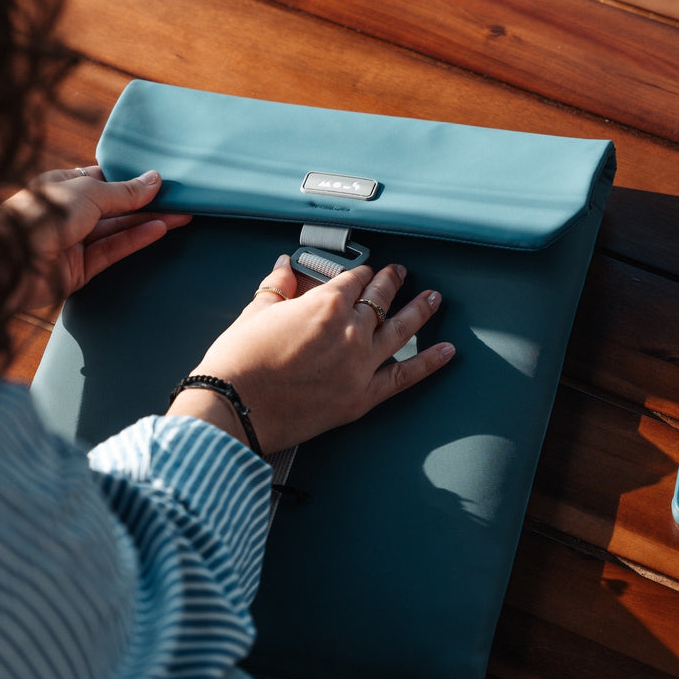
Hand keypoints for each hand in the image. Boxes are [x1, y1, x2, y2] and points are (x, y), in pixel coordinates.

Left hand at [0, 166, 189, 359]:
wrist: (6, 265)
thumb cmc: (38, 217)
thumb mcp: (88, 194)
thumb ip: (125, 191)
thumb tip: (156, 179)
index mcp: (63, 185)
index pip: (104, 178)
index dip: (132, 177)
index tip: (164, 176)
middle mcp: (70, 212)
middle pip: (117, 205)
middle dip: (148, 201)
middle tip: (184, 197)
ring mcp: (76, 241)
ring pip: (120, 228)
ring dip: (151, 220)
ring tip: (185, 214)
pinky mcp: (81, 268)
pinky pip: (115, 250)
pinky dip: (138, 239)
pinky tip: (162, 229)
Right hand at [168, 255, 454, 453]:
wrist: (232, 410)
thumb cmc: (237, 364)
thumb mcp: (254, 315)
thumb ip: (276, 288)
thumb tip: (285, 268)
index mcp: (324, 305)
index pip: (351, 280)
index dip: (359, 273)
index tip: (363, 272)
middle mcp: (348, 331)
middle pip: (378, 299)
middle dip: (390, 283)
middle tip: (400, 274)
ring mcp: (360, 365)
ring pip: (399, 329)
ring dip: (419, 310)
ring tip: (433, 297)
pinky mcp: (362, 397)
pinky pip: (405, 376)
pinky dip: (429, 362)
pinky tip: (446, 350)